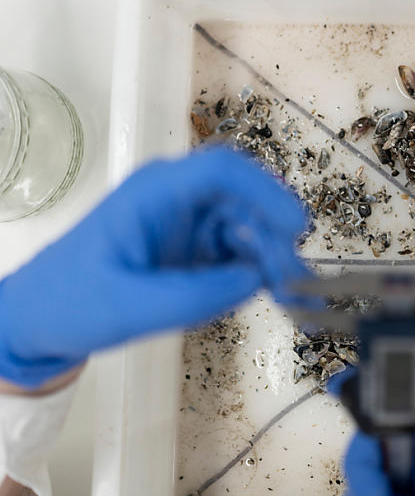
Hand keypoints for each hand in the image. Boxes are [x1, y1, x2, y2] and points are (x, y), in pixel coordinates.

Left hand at [0, 148, 309, 387]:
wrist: (38, 323)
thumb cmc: (68, 304)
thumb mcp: (129, 307)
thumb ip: (195, 296)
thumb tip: (256, 281)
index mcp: (155, 193)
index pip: (222, 172)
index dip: (266, 193)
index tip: (295, 229)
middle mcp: (178, 201)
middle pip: (247, 202)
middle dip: (276, 239)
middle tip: (292, 283)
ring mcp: (188, 225)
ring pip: (251, 229)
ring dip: (274, 259)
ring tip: (290, 297)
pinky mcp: (194, 251)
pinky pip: (240, 254)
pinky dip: (260, 273)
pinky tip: (271, 296)